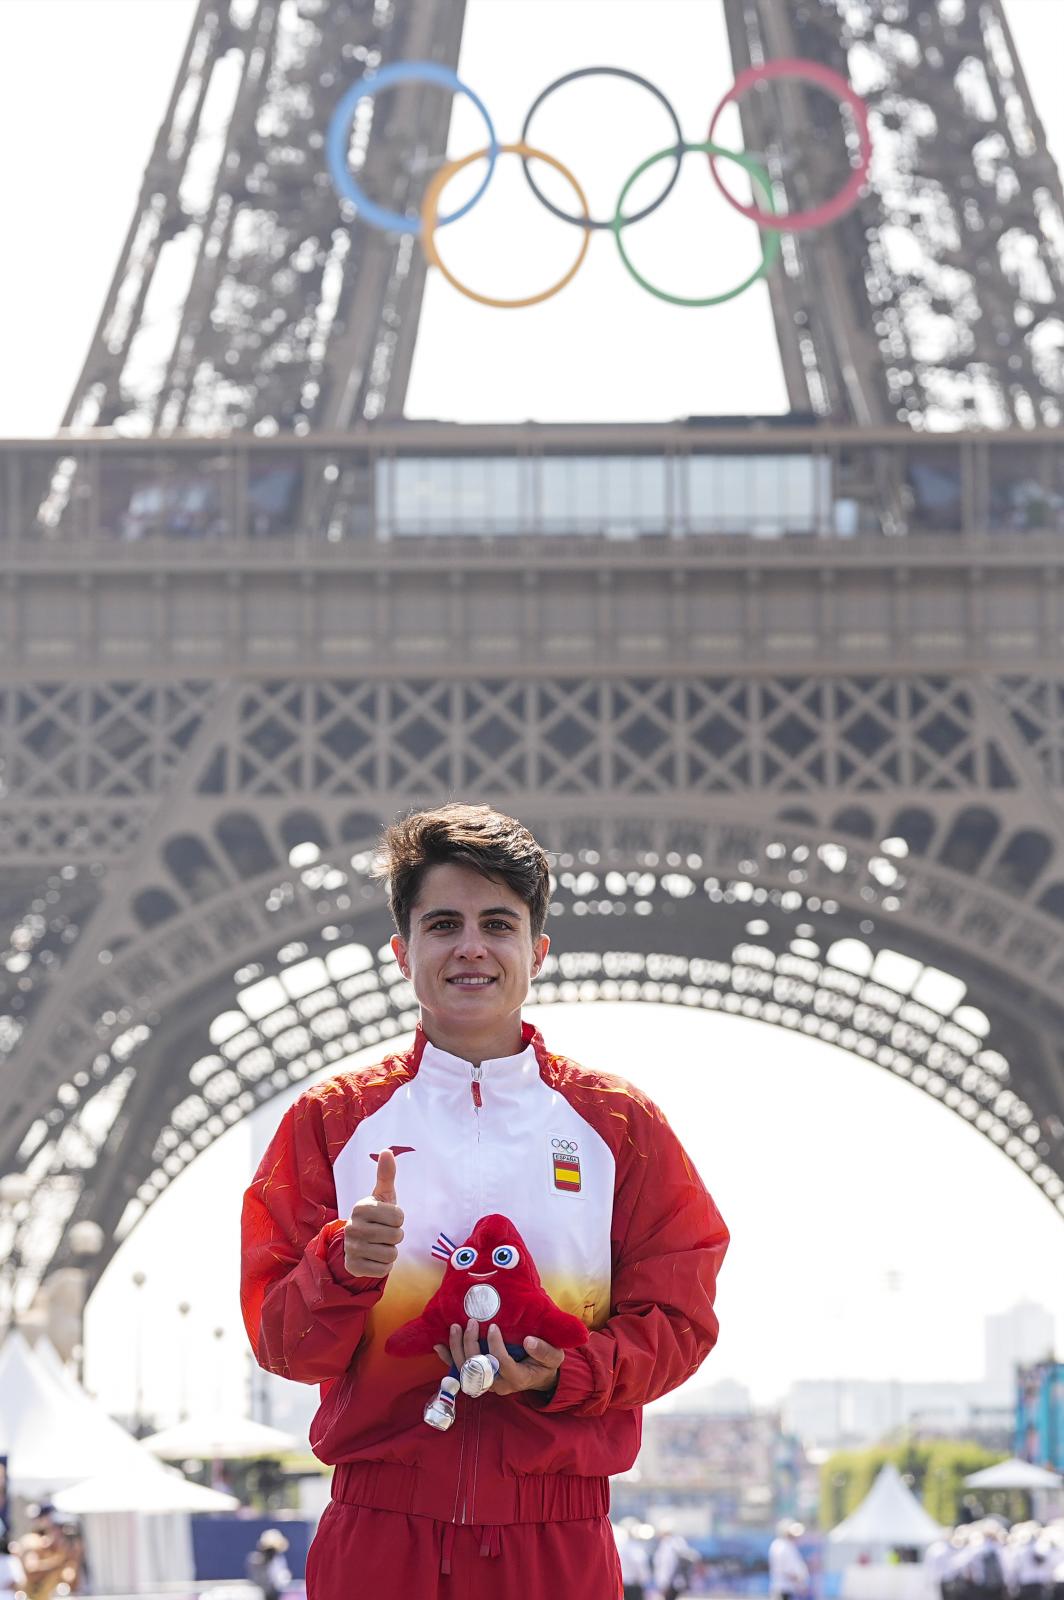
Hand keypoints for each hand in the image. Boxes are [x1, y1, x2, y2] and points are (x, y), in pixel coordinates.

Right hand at [343, 1149, 404, 1277]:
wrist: (358, 1243)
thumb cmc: (376, 1216)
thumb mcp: (383, 1195)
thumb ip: (386, 1174)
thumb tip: (387, 1150)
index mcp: (361, 1207)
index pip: (399, 1216)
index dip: (398, 1219)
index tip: (387, 1218)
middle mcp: (352, 1226)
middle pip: (396, 1236)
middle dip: (395, 1236)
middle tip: (384, 1233)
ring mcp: (351, 1248)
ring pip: (391, 1254)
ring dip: (390, 1252)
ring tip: (379, 1245)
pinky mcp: (353, 1267)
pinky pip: (384, 1270)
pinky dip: (384, 1266)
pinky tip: (374, 1258)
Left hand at [433, 1319, 563, 1395]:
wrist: (539, 1376)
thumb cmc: (546, 1363)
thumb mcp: (554, 1357)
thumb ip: (544, 1351)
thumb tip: (528, 1341)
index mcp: (517, 1378)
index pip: (502, 1364)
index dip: (495, 1346)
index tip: (493, 1327)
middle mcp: (499, 1384)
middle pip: (478, 1369)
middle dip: (471, 1345)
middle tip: (471, 1322)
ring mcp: (487, 1383)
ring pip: (465, 1371)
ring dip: (457, 1349)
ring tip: (455, 1327)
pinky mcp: (479, 1377)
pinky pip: (460, 1371)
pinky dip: (448, 1359)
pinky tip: (438, 1346)